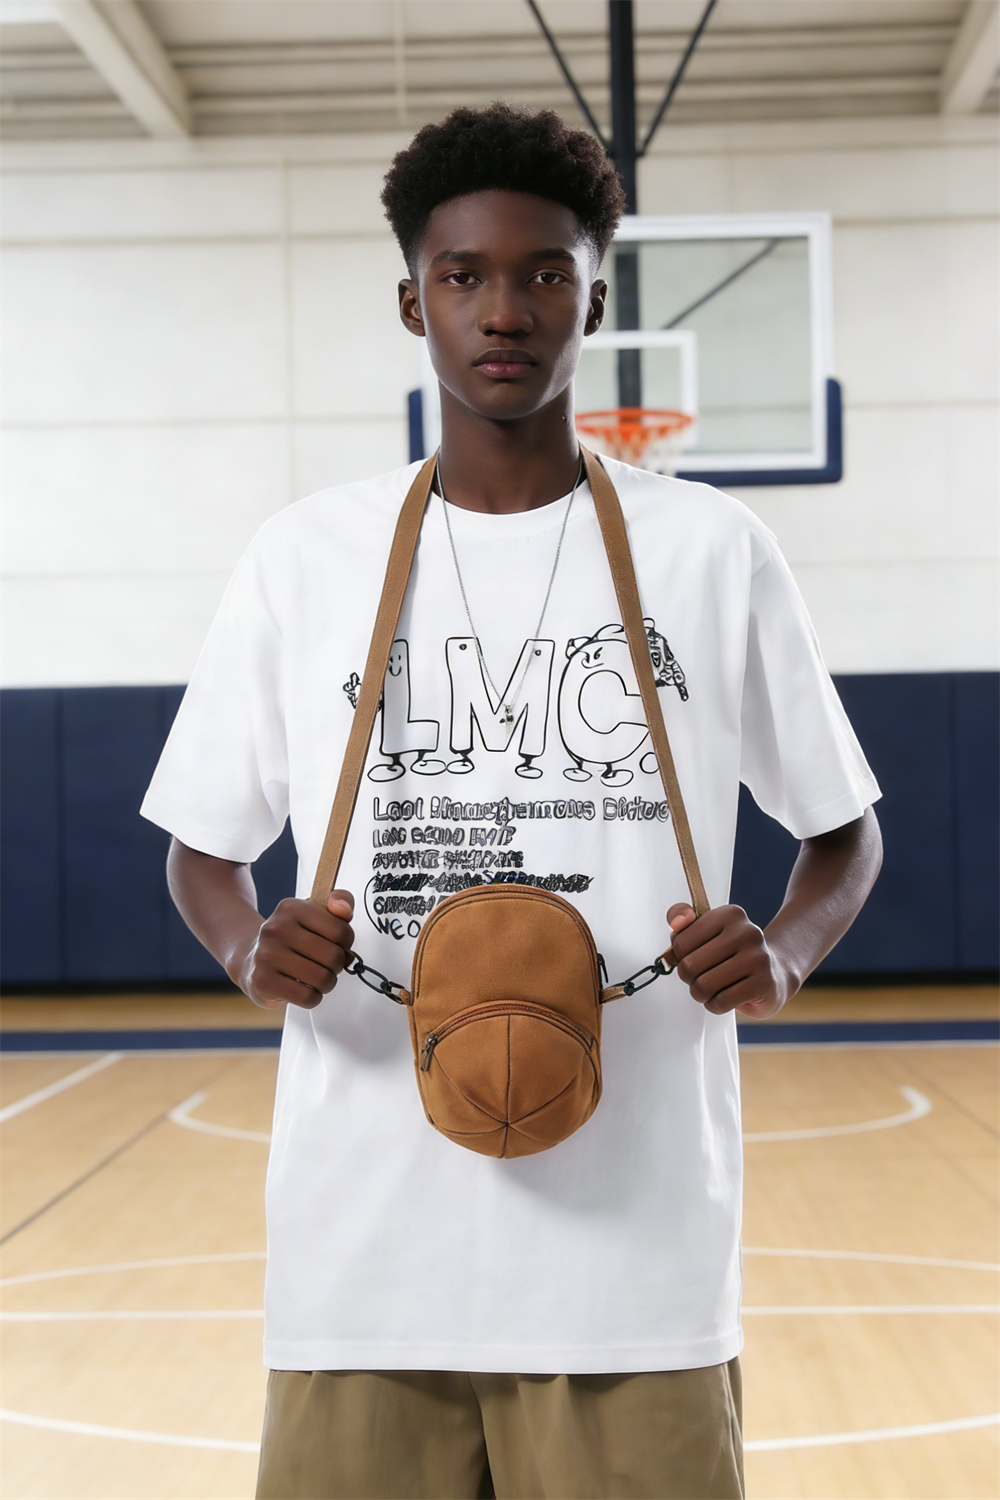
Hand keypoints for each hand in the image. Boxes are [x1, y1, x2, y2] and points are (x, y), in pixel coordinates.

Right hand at [240, 891, 354, 1010]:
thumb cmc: (291, 938)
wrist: (250, 959)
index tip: (336, 945)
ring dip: (327, 983)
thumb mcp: (315, 913)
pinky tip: (304, 988)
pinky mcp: (262, 981)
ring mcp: (266, 955)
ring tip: (316, 977)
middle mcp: (276, 928)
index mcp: (291, 908)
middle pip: (333, 957)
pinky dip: (313, 997)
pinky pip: (307, 997)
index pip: (340, 931)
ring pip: (322, 978)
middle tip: (326, 964)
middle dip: (337, 966)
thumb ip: (340, 902)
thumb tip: (344, 909)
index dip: (346, 944)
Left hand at [666, 903, 790, 1018]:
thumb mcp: (707, 929)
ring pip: (703, 986)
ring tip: (713, 988)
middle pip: (689, 966)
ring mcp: (758, 958)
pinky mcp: (764, 984)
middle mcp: (746, 932)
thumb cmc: (734, 953)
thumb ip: (681, 918)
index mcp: (730, 914)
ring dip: (701, 994)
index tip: (695, 956)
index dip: (681, 957)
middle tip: (703, 976)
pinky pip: (720, 1002)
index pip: (681, 942)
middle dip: (690, 978)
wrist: (776, 973)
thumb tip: (677, 923)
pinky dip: (715, 1005)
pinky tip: (725, 997)